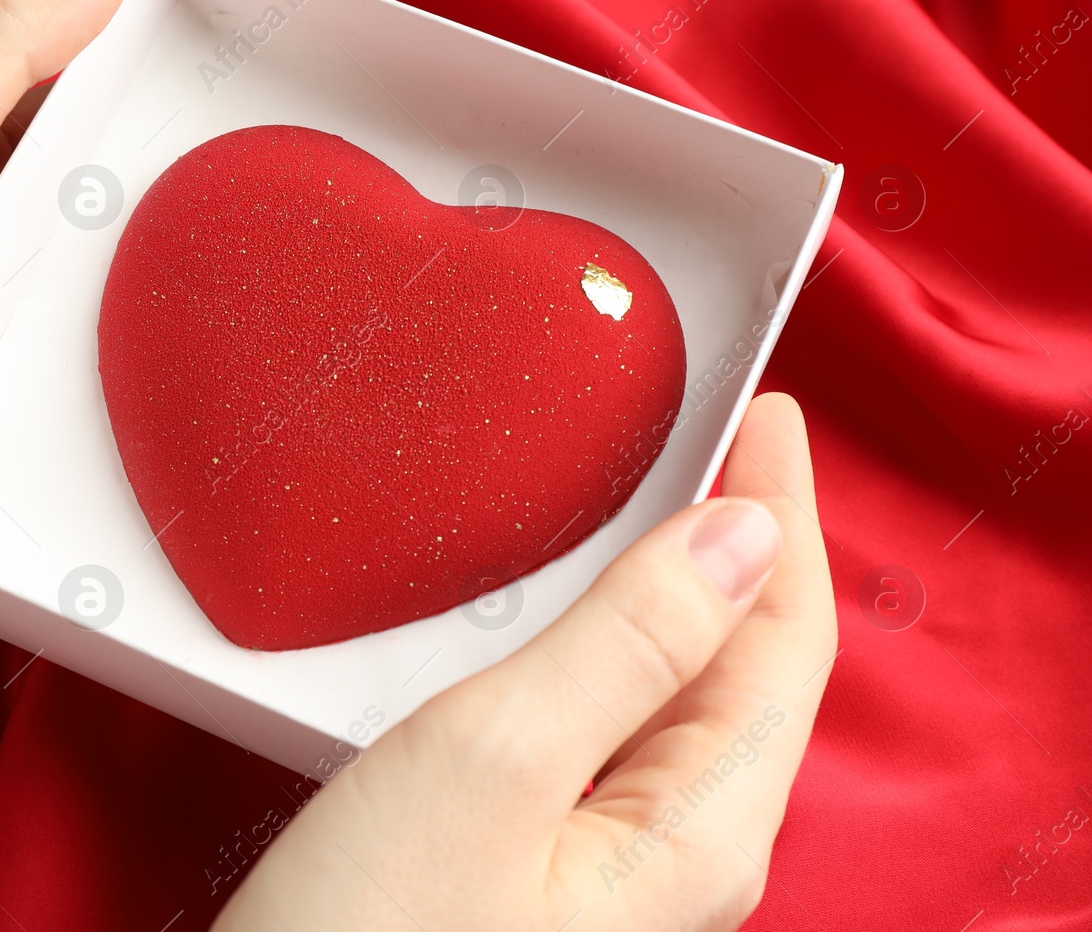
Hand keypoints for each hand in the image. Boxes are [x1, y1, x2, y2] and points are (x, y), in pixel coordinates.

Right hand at [214, 393, 835, 931]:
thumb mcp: (501, 757)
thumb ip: (629, 642)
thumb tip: (744, 536)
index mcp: (697, 827)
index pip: (785, 638)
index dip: (785, 514)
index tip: (767, 417)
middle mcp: (674, 854)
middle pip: (745, 670)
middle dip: (744, 547)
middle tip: (719, 442)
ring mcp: (610, 868)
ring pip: (677, 701)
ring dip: (676, 595)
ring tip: (658, 508)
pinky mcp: (542, 867)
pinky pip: (613, 735)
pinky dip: (611, 652)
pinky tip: (572, 624)